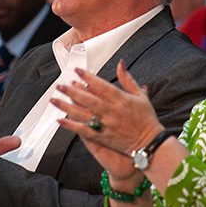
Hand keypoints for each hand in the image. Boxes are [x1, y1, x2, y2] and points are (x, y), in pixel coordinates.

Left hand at [51, 61, 163, 177]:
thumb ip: (127, 79)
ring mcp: (106, 125)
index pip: (101, 86)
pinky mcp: (103, 138)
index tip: (77, 71)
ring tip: (55, 100)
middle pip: (88, 100)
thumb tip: (120, 64)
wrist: (150, 143)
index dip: (88, 78)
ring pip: (83, 114)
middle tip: (60, 85)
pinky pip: (84, 131)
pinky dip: (71, 126)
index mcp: (121, 100)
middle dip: (72, 91)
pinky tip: (61, 120)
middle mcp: (112, 112)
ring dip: (67, 107)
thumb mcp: (140, 95)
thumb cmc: (146, 119)